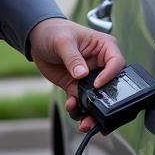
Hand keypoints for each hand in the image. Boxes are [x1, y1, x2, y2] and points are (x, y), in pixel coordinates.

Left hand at [28, 17, 125, 131]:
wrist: (37, 39)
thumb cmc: (55, 31)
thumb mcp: (63, 41)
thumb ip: (73, 58)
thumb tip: (82, 74)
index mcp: (104, 47)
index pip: (116, 63)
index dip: (110, 76)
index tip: (97, 85)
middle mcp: (101, 64)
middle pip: (110, 86)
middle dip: (105, 102)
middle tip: (97, 114)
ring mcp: (89, 77)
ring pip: (97, 98)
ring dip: (92, 112)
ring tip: (85, 122)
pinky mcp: (77, 86)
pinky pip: (81, 101)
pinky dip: (77, 108)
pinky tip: (71, 106)